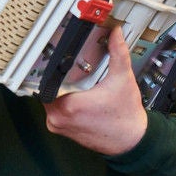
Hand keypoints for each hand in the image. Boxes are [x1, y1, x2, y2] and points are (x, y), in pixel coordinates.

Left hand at [42, 27, 147, 155]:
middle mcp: (58, 119)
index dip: (52, 68)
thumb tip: (115, 35)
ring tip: (79, 86)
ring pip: (49, 98)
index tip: (60, 62)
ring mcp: (58, 126)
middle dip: (59, 78)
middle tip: (76, 74)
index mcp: (69, 106)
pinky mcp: (61, 130)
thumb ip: (118, 52)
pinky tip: (79, 98)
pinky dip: (63, 101)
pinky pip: (54, 109)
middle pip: (47, 87)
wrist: (130, 140)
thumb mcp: (122, 79)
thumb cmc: (125, 116)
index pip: (46, 80)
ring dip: (60, 90)